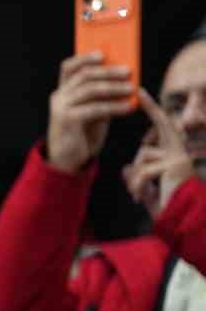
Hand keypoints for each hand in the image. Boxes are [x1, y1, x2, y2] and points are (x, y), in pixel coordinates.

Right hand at [45, 52, 133, 171]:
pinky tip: (128, 107)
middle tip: (128, 71)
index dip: (84, 57)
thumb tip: (124, 79)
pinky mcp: (67, 120)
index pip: (69, 67)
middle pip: (84, 75)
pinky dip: (114, 106)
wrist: (69, 159)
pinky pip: (94, 108)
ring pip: (90, 89)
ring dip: (113, 87)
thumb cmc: (84, 132)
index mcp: (63, 90)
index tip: (103, 54)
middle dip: (108, 72)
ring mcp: (61, 107)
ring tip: (131, 88)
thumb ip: (102, 95)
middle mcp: (59, 96)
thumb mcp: (93, 109)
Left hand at [125, 89, 198, 218]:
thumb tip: (127, 168)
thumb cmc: (167, 203)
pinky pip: (143, 170)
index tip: (141, 92)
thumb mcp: (148, 188)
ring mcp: (178, 156)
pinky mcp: (173, 165)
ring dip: (135, 179)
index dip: (152, 109)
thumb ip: (139, 176)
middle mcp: (179, 150)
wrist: (183, 218)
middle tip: (139, 93)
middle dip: (150, 110)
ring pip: (142, 158)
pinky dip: (137, 185)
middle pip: (159, 130)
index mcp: (174, 153)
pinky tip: (140, 197)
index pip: (162, 127)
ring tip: (137, 193)